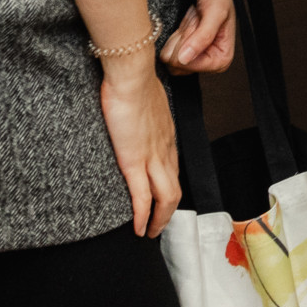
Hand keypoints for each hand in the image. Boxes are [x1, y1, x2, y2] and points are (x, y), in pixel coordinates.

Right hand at [99, 57, 180, 236]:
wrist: (131, 74)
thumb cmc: (134, 82)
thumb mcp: (145, 100)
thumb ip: (144, 114)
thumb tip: (137, 113)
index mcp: (167, 135)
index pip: (173, 168)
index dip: (169, 187)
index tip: (163, 200)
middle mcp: (165, 149)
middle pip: (175, 189)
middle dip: (169, 211)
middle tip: (159, 225)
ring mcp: (152, 156)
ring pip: (166, 197)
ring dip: (159, 219)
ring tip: (150, 232)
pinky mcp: (134, 160)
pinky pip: (143, 196)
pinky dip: (143, 216)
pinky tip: (139, 229)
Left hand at [157, 0, 238, 75]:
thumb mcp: (215, 12)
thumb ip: (203, 36)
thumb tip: (184, 59)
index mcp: (220, 60)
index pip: (187, 64)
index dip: (184, 44)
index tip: (197, 26)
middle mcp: (209, 65)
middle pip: (175, 64)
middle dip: (181, 40)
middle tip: (194, 23)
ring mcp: (195, 62)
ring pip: (169, 60)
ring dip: (176, 39)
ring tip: (190, 25)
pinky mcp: (185, 57)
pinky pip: (166, 55)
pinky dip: (172, 39)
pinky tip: (184, 29)